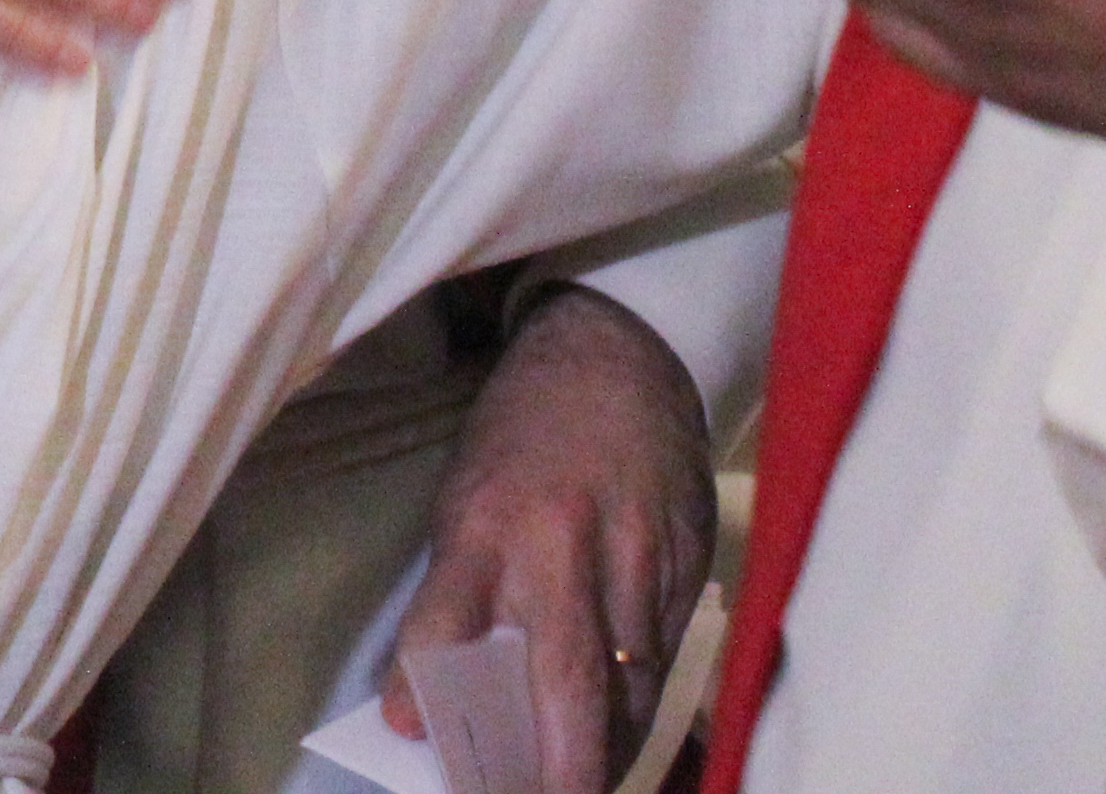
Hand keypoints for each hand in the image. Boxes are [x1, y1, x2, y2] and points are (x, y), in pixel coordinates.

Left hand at [383, 283, 713, 785]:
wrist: (617, 354)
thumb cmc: (523, 433)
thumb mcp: (464, 493)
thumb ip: (459, 590)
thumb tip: (435, 697)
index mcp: (485, 521)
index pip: (447, 622)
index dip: (429, 690)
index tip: (417, 738)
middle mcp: (561, 542)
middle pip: (565, 678)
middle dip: (559, 765)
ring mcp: (637, 555)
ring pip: (630, 682)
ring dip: (607, 749)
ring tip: (581, 783)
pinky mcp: (689, 562)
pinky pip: (668, 655)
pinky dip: (644, 702)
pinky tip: (625, 731)